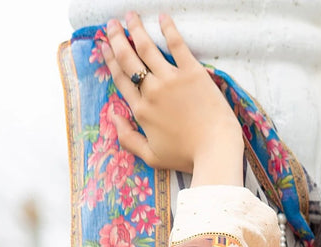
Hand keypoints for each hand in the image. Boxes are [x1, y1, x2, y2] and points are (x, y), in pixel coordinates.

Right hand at [100, 12, 242, 177]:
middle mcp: (151, 91)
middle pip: (128, 59)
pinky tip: (163, 17)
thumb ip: (127, 138)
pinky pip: (177, 46)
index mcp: (140, 110)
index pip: (120, 79)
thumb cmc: (186, 157)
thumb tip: (111, 116)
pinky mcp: (193, 73)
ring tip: (130, 16)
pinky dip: (169, 29)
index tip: (104, 46)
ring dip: (136, 29)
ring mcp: (171, 80)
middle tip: (111, 25)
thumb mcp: (151, 156)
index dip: (110, 60)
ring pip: (147, 48)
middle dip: (116, 39)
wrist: (216, 151)